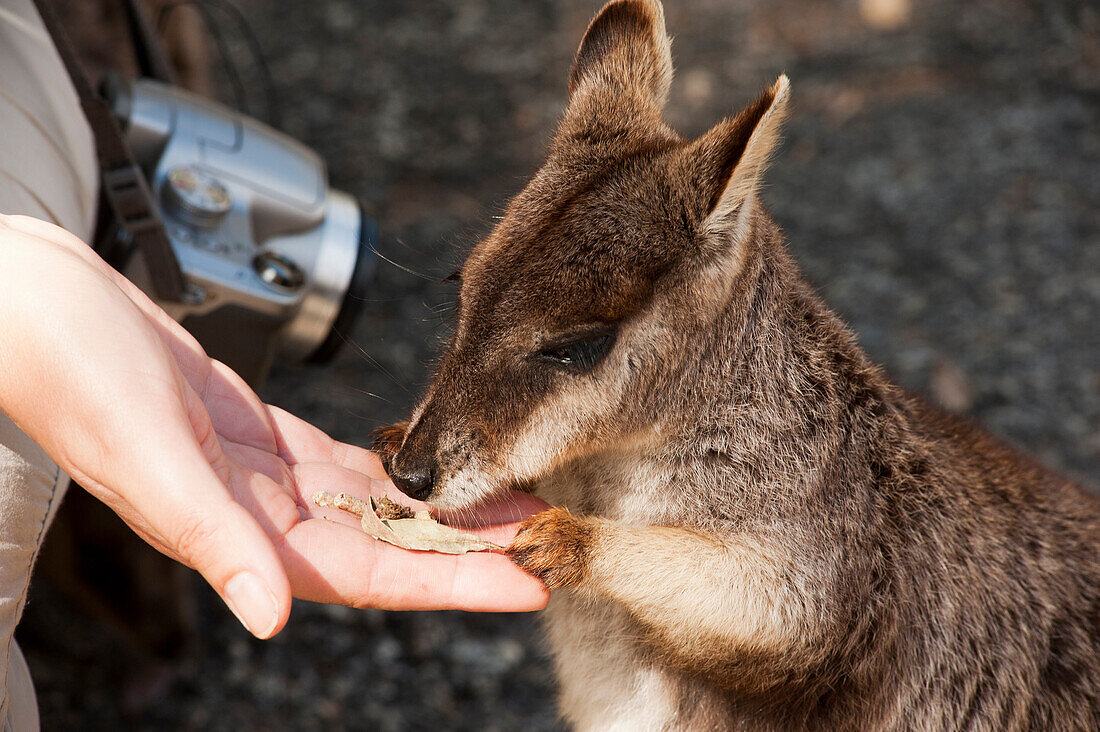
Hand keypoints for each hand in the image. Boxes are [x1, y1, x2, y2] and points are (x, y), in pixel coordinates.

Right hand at [0, 215, 548, 637]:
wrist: (36, 305)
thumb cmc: (72, 372)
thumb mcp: (146, 456)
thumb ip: (212, 540)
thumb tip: (271, 617)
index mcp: (238, 532)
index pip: (371, 575)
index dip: (453, 583)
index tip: (526, 582)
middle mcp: (257, 515)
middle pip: (387, 546)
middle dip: (466, 548)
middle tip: (546, 537)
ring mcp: (258, 475)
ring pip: (370, 506)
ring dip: (437, 508)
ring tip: (507, 498)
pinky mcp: (254, 433)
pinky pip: (338, 463)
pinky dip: (387, 469)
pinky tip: (427, 465)